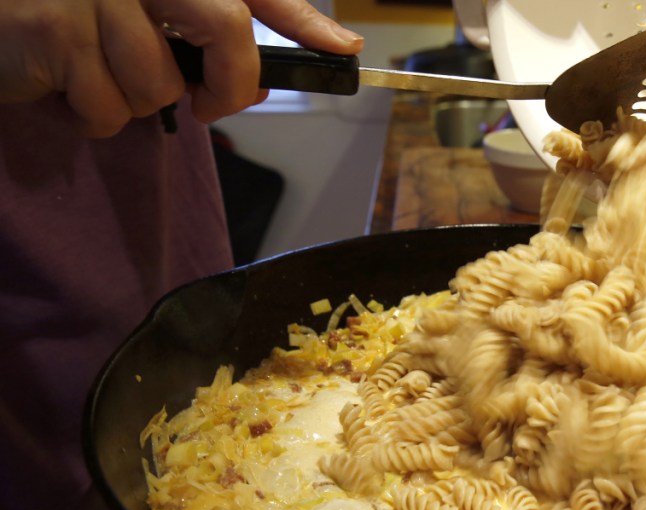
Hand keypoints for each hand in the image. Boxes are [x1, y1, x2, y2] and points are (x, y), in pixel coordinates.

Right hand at [0, 0, 362, 137]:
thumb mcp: (146, 13)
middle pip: (225, 26)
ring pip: (160, 83)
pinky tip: (62, 82)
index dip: (305, 18)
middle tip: (207, 105)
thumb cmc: (72, 14)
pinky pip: (108, 107)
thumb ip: (218, 31)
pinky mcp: (56, 29)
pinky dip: (90, 115)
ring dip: (134, 101)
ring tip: (95, 72)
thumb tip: (287, 70)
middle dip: (228, 84)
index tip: (344, 51)